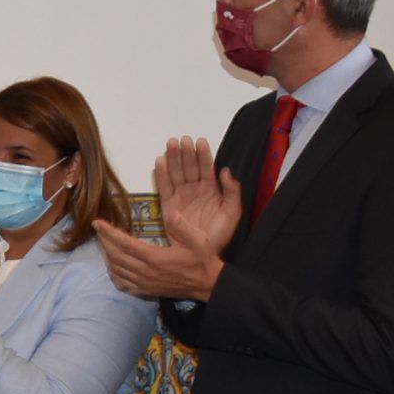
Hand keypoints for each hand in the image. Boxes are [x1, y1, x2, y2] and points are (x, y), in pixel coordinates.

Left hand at [94, 217, 224, 300]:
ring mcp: (144, 283)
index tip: (97, 223)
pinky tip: (113, 266)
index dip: (109, 232)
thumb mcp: (198, 239)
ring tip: (104, 244)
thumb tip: (170, 211)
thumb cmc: (202, 260)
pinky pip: (122, 284)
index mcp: (155, 258)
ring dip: (107, 256)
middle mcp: (145, 272)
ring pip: (116, 270)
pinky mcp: (146, 290)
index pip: (125, 243)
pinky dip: (114, 274)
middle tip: (98, 230)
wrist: (208, 285)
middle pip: (115, 256)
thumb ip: (182, 226)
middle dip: (104, 242)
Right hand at [154, 136, 241, 254]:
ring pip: (176, 173)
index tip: (200, 141)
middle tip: (182, 139)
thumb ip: (232, 191)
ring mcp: (181, 197)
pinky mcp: (168, 206)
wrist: (203, 254)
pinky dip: (161, 175)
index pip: (206, 167)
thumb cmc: (219, 235)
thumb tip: (225, 171)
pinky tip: (160, 162)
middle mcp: (195, 190)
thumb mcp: (233, 213)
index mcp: (211, 190)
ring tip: (170, 144)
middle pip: (189, 167)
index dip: (203, 154)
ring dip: (173, 158)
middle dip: (185, 152)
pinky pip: (164, 187)